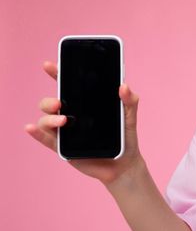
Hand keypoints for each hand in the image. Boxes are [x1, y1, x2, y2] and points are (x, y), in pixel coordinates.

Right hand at [25, 61, 143, 185]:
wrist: (124, 164)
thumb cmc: (125, 137)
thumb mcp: (130, 117)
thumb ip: (129, 100)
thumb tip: (124, 86)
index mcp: (85, 104)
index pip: (69, 86)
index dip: (58, 74)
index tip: (50, 65)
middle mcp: (72, 115)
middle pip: (51, 103)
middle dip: (49, 100)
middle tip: (59, 102)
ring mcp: (65, 132)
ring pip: (46, 120)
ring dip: (48, 118)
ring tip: (64, 121)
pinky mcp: (63, 148)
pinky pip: (46, 139)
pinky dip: (36, 133)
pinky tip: (30, 128)